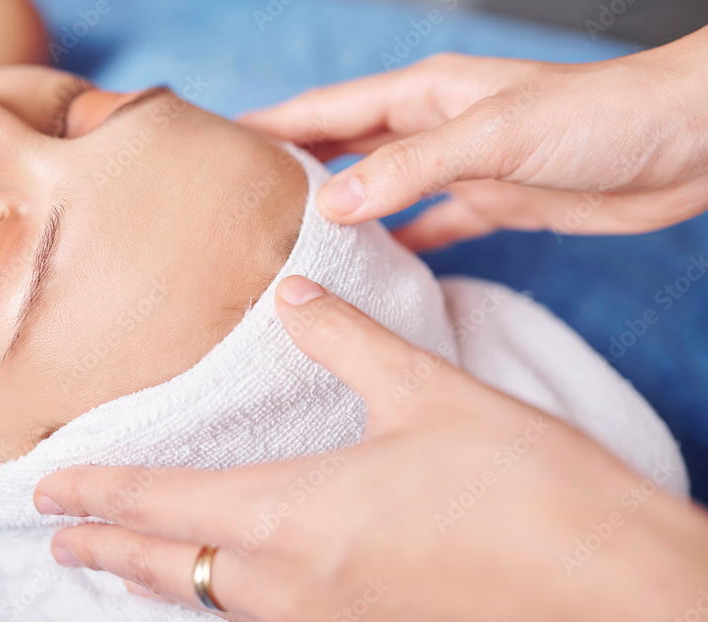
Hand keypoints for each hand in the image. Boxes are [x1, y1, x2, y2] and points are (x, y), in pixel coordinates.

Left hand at [35, 276, 707, 621]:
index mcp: (292, 518)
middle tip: (57, 534)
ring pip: (209, 602)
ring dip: (157, 575)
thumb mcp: (429, 393)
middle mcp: (291, 585)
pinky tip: (227, 586)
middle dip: (105, 547)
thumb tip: (293, 291)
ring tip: (122, 559)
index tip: (44, 488)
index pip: (160, 505)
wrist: (614, 595)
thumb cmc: (526, 492)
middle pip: (167, 567)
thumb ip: (345, 339)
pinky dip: (218, 599)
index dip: (96, 494)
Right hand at [241, 28, 707, 250]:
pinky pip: (430, 228)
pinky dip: (399, 246)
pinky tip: (374, 269)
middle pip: (343, 149)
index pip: (325, 109)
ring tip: (290, 244)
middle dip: (292, 170)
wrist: (686, 145)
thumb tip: (332, 205)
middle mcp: (434, 130)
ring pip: (380, 193)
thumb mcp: (493, 136)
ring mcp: (461, 170)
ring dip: (339, 214)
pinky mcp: (493, 206)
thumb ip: (409, 168)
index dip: (270, 125)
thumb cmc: (599, 118)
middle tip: (241, 205)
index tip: (217, 145)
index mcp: (424, 97)